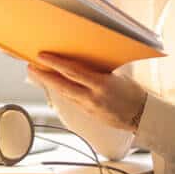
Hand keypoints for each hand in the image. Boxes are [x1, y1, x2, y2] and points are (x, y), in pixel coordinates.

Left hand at [28, 52, 147, 132]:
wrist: (143, 117)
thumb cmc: (134, 93)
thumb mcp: (117, 76)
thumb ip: (98, 70)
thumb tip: (82, 60)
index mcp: (101, 85)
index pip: (72, 72)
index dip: (55, 63)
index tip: (42, 56)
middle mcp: (92, 98)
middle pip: (62, 85)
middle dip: (44, 76)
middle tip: (31, 67)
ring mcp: (89, 108)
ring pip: (64, 94)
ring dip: (50, 84)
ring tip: (38, 73)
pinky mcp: (88, 114)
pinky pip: (71, 100)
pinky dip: (62, 91)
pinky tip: (55, 85)